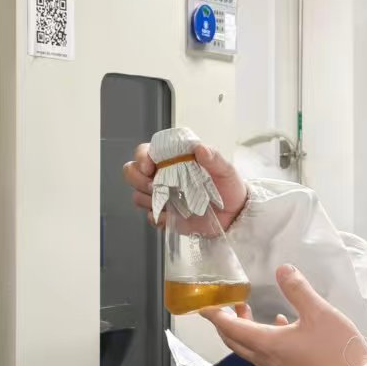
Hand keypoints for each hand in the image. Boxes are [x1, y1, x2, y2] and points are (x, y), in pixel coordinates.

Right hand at [121, 141, 247, 228]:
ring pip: (137, 194)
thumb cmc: (229, 188)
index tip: (149, 166)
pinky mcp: (164, 214)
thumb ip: (214, 158)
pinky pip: (150, 216)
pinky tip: (171, 216)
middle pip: (132, 171)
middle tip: (154, 187)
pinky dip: (157, 217)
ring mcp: (161, 196)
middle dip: (137, 179)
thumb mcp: (226, 171)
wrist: (234, 216)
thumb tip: (200, 148)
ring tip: (167, 203)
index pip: (146, 151)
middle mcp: (162, 175)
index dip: (142, 157)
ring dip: (146, 199)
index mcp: (174, 159)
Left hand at [202, 265, 366, 365]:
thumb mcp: (319, 312)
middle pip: (235, 341)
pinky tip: (281, 327)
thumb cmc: (337, 351)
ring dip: (244, 331)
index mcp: (267, 344)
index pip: (231, 328)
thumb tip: (282, 269)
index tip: (202, 305)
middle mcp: (267, 361)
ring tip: (248, 311)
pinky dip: (263, 340)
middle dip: (226, 322)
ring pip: (250, 350)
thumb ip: (298, 289)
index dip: (215, 315)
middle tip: (226, 304)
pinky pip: (267, 357)